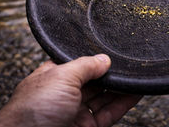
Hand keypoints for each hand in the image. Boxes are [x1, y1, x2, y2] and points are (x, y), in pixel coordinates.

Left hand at [0, 54, 141, 126]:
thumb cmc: (32, 109)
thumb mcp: (61, 76)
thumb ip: (85, 65)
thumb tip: (104, 59)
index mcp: (55, 77)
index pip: (79, 64)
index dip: (95, 60)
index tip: (112, 55)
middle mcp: (65, 93)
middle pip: (94, 81)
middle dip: (110, 74)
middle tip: (128, 65)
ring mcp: (77, 111)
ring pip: (104, 97)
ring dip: (121, 88)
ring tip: (136, 77)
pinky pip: (109, 113)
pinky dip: (124, 103)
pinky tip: (134, 93)